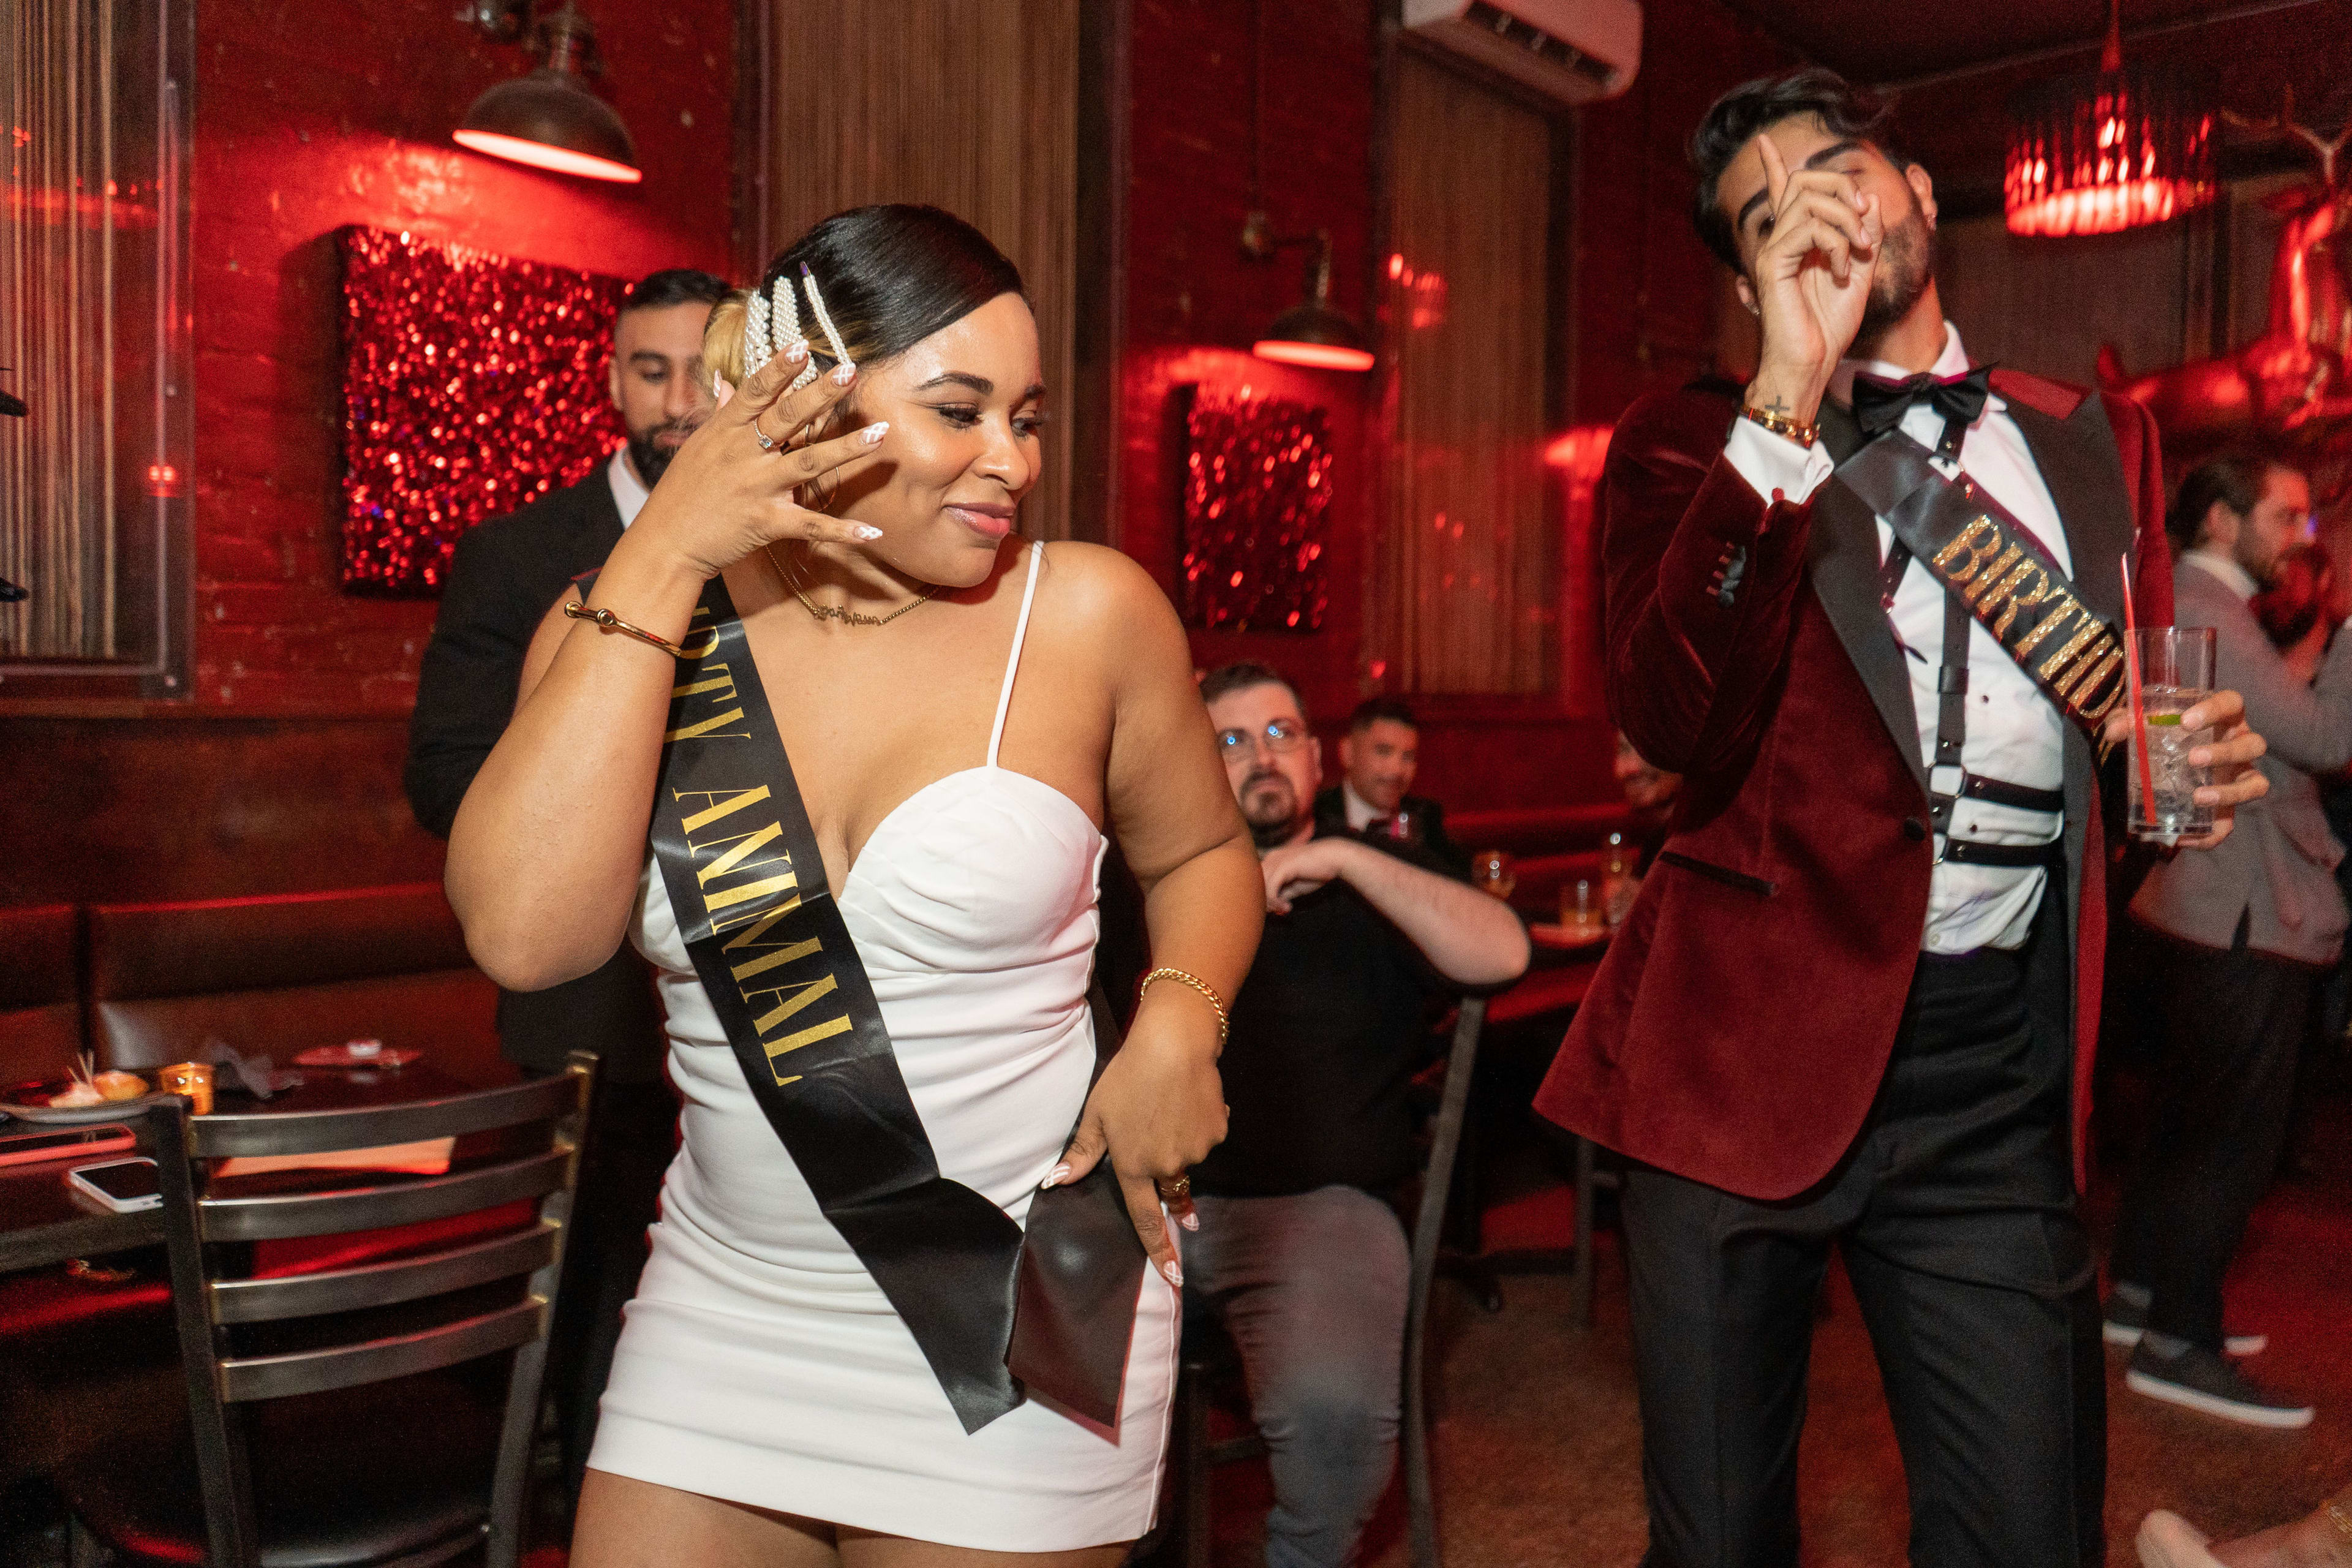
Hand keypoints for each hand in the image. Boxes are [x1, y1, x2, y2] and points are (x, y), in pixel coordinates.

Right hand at [631, 345, 891, 578]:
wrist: (665, 542)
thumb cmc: (683, 491)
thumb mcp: (698, 446)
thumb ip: (721, 411)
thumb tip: (725, 378)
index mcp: (725, 431)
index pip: (755, 391)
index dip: (779, 368)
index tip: (803, 344)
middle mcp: (742, 454)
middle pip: (787, 417)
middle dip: (820, 393)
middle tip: (851, 369)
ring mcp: (756, 488)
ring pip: (808, 463)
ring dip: (847, 448)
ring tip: (881, 432)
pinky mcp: (766, 522)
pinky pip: (811, 525)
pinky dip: (843, 531)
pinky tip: (873, 533)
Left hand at [1046, 993, 1226, 1285]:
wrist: (1174, 1044)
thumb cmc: (1127, 1077)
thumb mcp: (1096, 1114)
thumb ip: (1081, 1155)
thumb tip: (1055, 1183)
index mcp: (1134, 1167)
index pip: (1147, 1221)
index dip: (1161, 1253)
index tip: (1175, 1279)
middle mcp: (1167, 1166)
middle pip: (1171, 1188)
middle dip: (1169, 1181)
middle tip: (1161, 1142)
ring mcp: (1196, 1151)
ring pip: (1188, 1159)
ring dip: (1180, 1143)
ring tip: (1168, 1105)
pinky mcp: (1216, 1133)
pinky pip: (1206, 1138)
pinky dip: (1197, 1125)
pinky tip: (1188, 1099)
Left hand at [1258, 837, 1359, 913]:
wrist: (1334, 858)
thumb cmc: (1316, 871)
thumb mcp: (1294, 886)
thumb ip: (1280, 895)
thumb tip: (1270, 909)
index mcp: (1271, 859)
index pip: (1256, 882)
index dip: (1263, 898)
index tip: (1276, 911)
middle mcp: (1270, 858)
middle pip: (1255, 885)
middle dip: (1264, 902)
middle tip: (1278, 913)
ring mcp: (1275, 861)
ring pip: (1261, 888)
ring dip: (1271, 904)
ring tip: (1285, 910)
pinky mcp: (1283, 866)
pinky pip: (1271, 889)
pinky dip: (1277, 902)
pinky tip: (1288, 907)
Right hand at [1745, 134, 1883, 425]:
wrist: (1811, 364)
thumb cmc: (1829, 327)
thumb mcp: (1861, 271)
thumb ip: (1865, 235)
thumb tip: (1867, 199)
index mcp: (1797, 241)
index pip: (1783, 192)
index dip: (1772, 164)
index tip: (1762, 140)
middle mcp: (1780, 240)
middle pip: (1805, 181)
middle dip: (1843, 188)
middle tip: (1863, 221)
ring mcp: (1774, 251)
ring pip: (1810, 199)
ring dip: (1846, 220)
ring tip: (1858, 253)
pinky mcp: (1774, 264)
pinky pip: (1808, 228)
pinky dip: (1836, 244)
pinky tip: (1841, 271)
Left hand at [2101, 687, 2268, 850]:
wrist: (2162, 760)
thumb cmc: (2160, 733)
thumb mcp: (2140, 723)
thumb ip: (2126, 721)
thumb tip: (2114, 732)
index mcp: (2223, 717)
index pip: (2232, 703)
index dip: (2214, 709)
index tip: (2186, 721)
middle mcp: (2239, 744)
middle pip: (2253, 744)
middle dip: (2225, 753)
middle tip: (2192, 759)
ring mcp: (2240, 776)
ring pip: (2256, 784)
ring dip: (2230, 792)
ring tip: (2197, 797)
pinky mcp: (2226, 808)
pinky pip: (2231, 824)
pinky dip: (2211, 835)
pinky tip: (2183, 838)